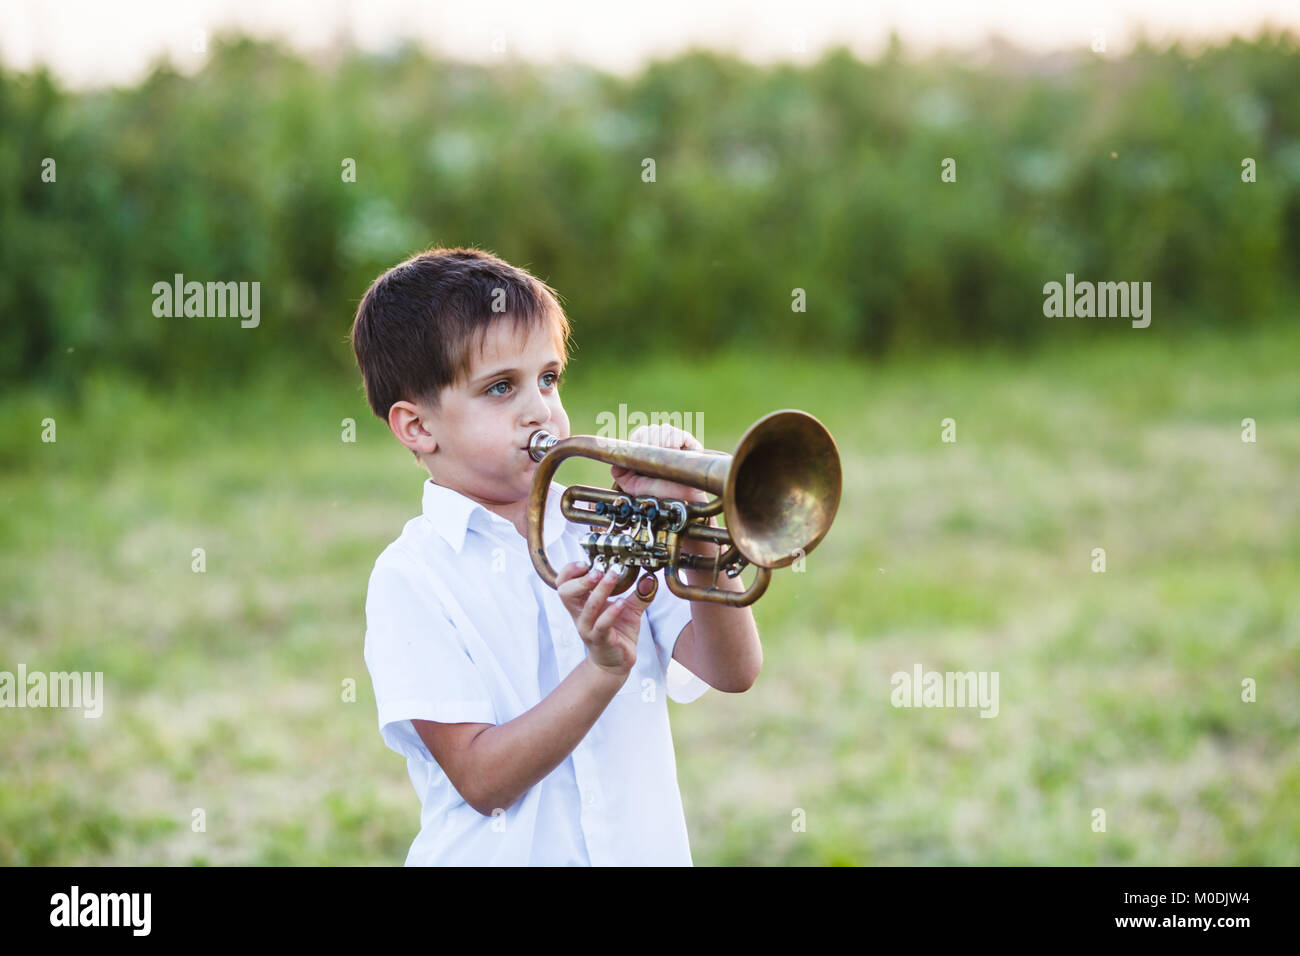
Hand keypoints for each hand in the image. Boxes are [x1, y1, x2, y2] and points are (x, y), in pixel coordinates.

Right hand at [555, 560, 658, 676]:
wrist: (617, 661)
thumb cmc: (618, 631)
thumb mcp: (630, 608)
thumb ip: (640, 592)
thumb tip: (651, 577)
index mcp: (582, 603)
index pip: (563, 583)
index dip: (569, 571)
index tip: (585, 562)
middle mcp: (580, 615)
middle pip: (565, 593)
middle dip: (581, 579)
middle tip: (598, 570)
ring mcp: (588, 628)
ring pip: (587, 607)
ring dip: (600, 590)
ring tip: (613, 576)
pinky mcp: (600, 639)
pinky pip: (602, 624)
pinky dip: (611, 612)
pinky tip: (622, 603)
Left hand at [610, 423, 709, 502]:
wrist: (676, 503)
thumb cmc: (657, 494)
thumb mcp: (632, 485)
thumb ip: (620, 473)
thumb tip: (614, 462)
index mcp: (649, 449)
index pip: (640, 433)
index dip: (637, 439)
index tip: (636, 451)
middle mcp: (662, 443)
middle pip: (651, 429)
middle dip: (647, 441)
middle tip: (649, 456)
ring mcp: (677, 443)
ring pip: (664, 429)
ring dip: (659, 440)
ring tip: (660, 455)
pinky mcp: (691, 445)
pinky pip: (679, 434)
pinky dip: (673, 440)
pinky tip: (671, 451)